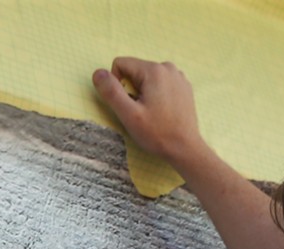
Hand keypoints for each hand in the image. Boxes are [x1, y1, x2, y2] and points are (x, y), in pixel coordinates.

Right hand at [92, 57, 207, 168]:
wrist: (185, 148)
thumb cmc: (157, 133)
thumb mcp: (129, 115)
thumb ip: (111, 92)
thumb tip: (98, 73)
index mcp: (153, 70)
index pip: (121, 64)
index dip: (116, 84)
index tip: (127, 104)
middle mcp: (167, 67)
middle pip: (135, 70)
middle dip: (132, 89)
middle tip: (141, 111)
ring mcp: (178, 76)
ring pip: (147, 77)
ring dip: (144, 92)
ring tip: (152, 112)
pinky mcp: (183, 86)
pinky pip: (160, 83)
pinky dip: (157, 95)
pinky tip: (162, 112)